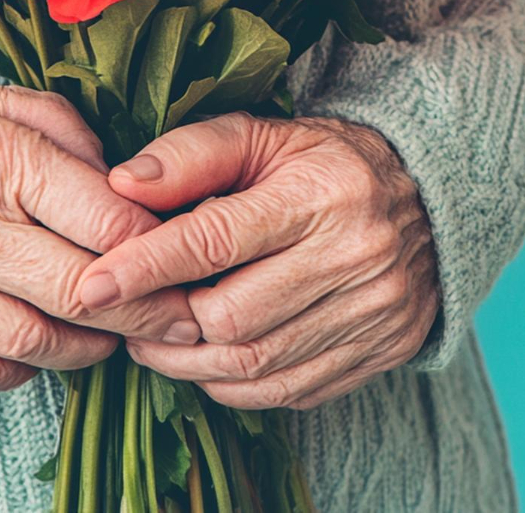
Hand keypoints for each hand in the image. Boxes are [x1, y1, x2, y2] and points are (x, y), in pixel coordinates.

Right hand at [0, 76, 201, 390]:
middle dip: (150, 309)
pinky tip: (53, 346)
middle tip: (187, 312)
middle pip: (84, 289)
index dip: (161, 242)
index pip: (105, 219)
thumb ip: (65, 130)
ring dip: (95, 345)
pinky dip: (28, 368)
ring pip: (39, 340)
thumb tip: (126, 178)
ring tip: (125, 332)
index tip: (190, 250)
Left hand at [79, 113, 437, 410]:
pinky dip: (234, 386)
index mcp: (324, 192)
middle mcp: (356, 256)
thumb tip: (122, 185)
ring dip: (188, 364)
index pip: (218, 240)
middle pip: (232, 317)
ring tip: (155, 341)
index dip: (147, 266)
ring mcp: (374, 311)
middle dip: (164, 324)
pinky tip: (210, 360)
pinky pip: (288, 389)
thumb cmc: (329, 162)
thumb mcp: (267, 135)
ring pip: (256, 364)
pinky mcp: (382, 350)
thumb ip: (193, 154)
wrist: (433, 200)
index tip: (91, 284)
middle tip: (125, 313)